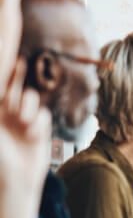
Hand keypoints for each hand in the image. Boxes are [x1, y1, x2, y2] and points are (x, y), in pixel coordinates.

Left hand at [0, 60, 50, 195]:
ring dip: (28, 107)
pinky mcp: (39, 126)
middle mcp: (5, 108)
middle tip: (21, 63)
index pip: (1, 77)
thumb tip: (2, 86)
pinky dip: (38, 123)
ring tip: (22, 124)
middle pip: (15, 82)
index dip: (5, 55)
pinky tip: (32, 136)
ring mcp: (23, 116)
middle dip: (19, 74)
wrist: (16, 179)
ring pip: (31, 97)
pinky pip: (43, 113)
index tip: (10, 38)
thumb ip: (2, 98)